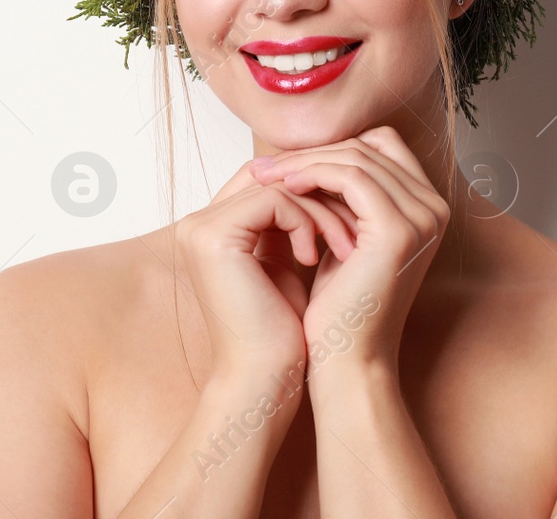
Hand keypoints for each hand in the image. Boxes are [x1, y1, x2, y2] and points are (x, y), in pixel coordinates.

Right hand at [174, 158, 356, 385]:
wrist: (264, 380)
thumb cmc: (283, 334)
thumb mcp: (288, 265)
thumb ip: (292, 225)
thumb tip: (330, 185)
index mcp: (212, 230)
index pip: (267, 180)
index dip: (312, 190)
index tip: (353, 212)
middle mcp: (197, 223)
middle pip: (272, 175)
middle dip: (322, 194)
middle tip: (359, 219)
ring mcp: (200, 229)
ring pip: (279, 185)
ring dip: (322, 211)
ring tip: (344, 246)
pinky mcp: (214, 237)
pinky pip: (275, 201)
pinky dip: (306, 222)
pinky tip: (315, 258)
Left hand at [248, 126, 449, 374]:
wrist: (349, 359)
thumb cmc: (339, 307)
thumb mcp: (342, 239)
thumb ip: (341, 199)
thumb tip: (308, 156)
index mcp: (425, 208)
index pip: (380, 147)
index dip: (331, 149)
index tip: (283, 163)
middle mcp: (433, 208)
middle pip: (369, 146)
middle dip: (312, 151)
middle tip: (264, 165)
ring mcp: (421, 217)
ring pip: (356, 157)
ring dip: (305, 162)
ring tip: (265, 176)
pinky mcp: (398, 229)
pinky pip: (350, 177)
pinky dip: (313, 174)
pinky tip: (284, 187)